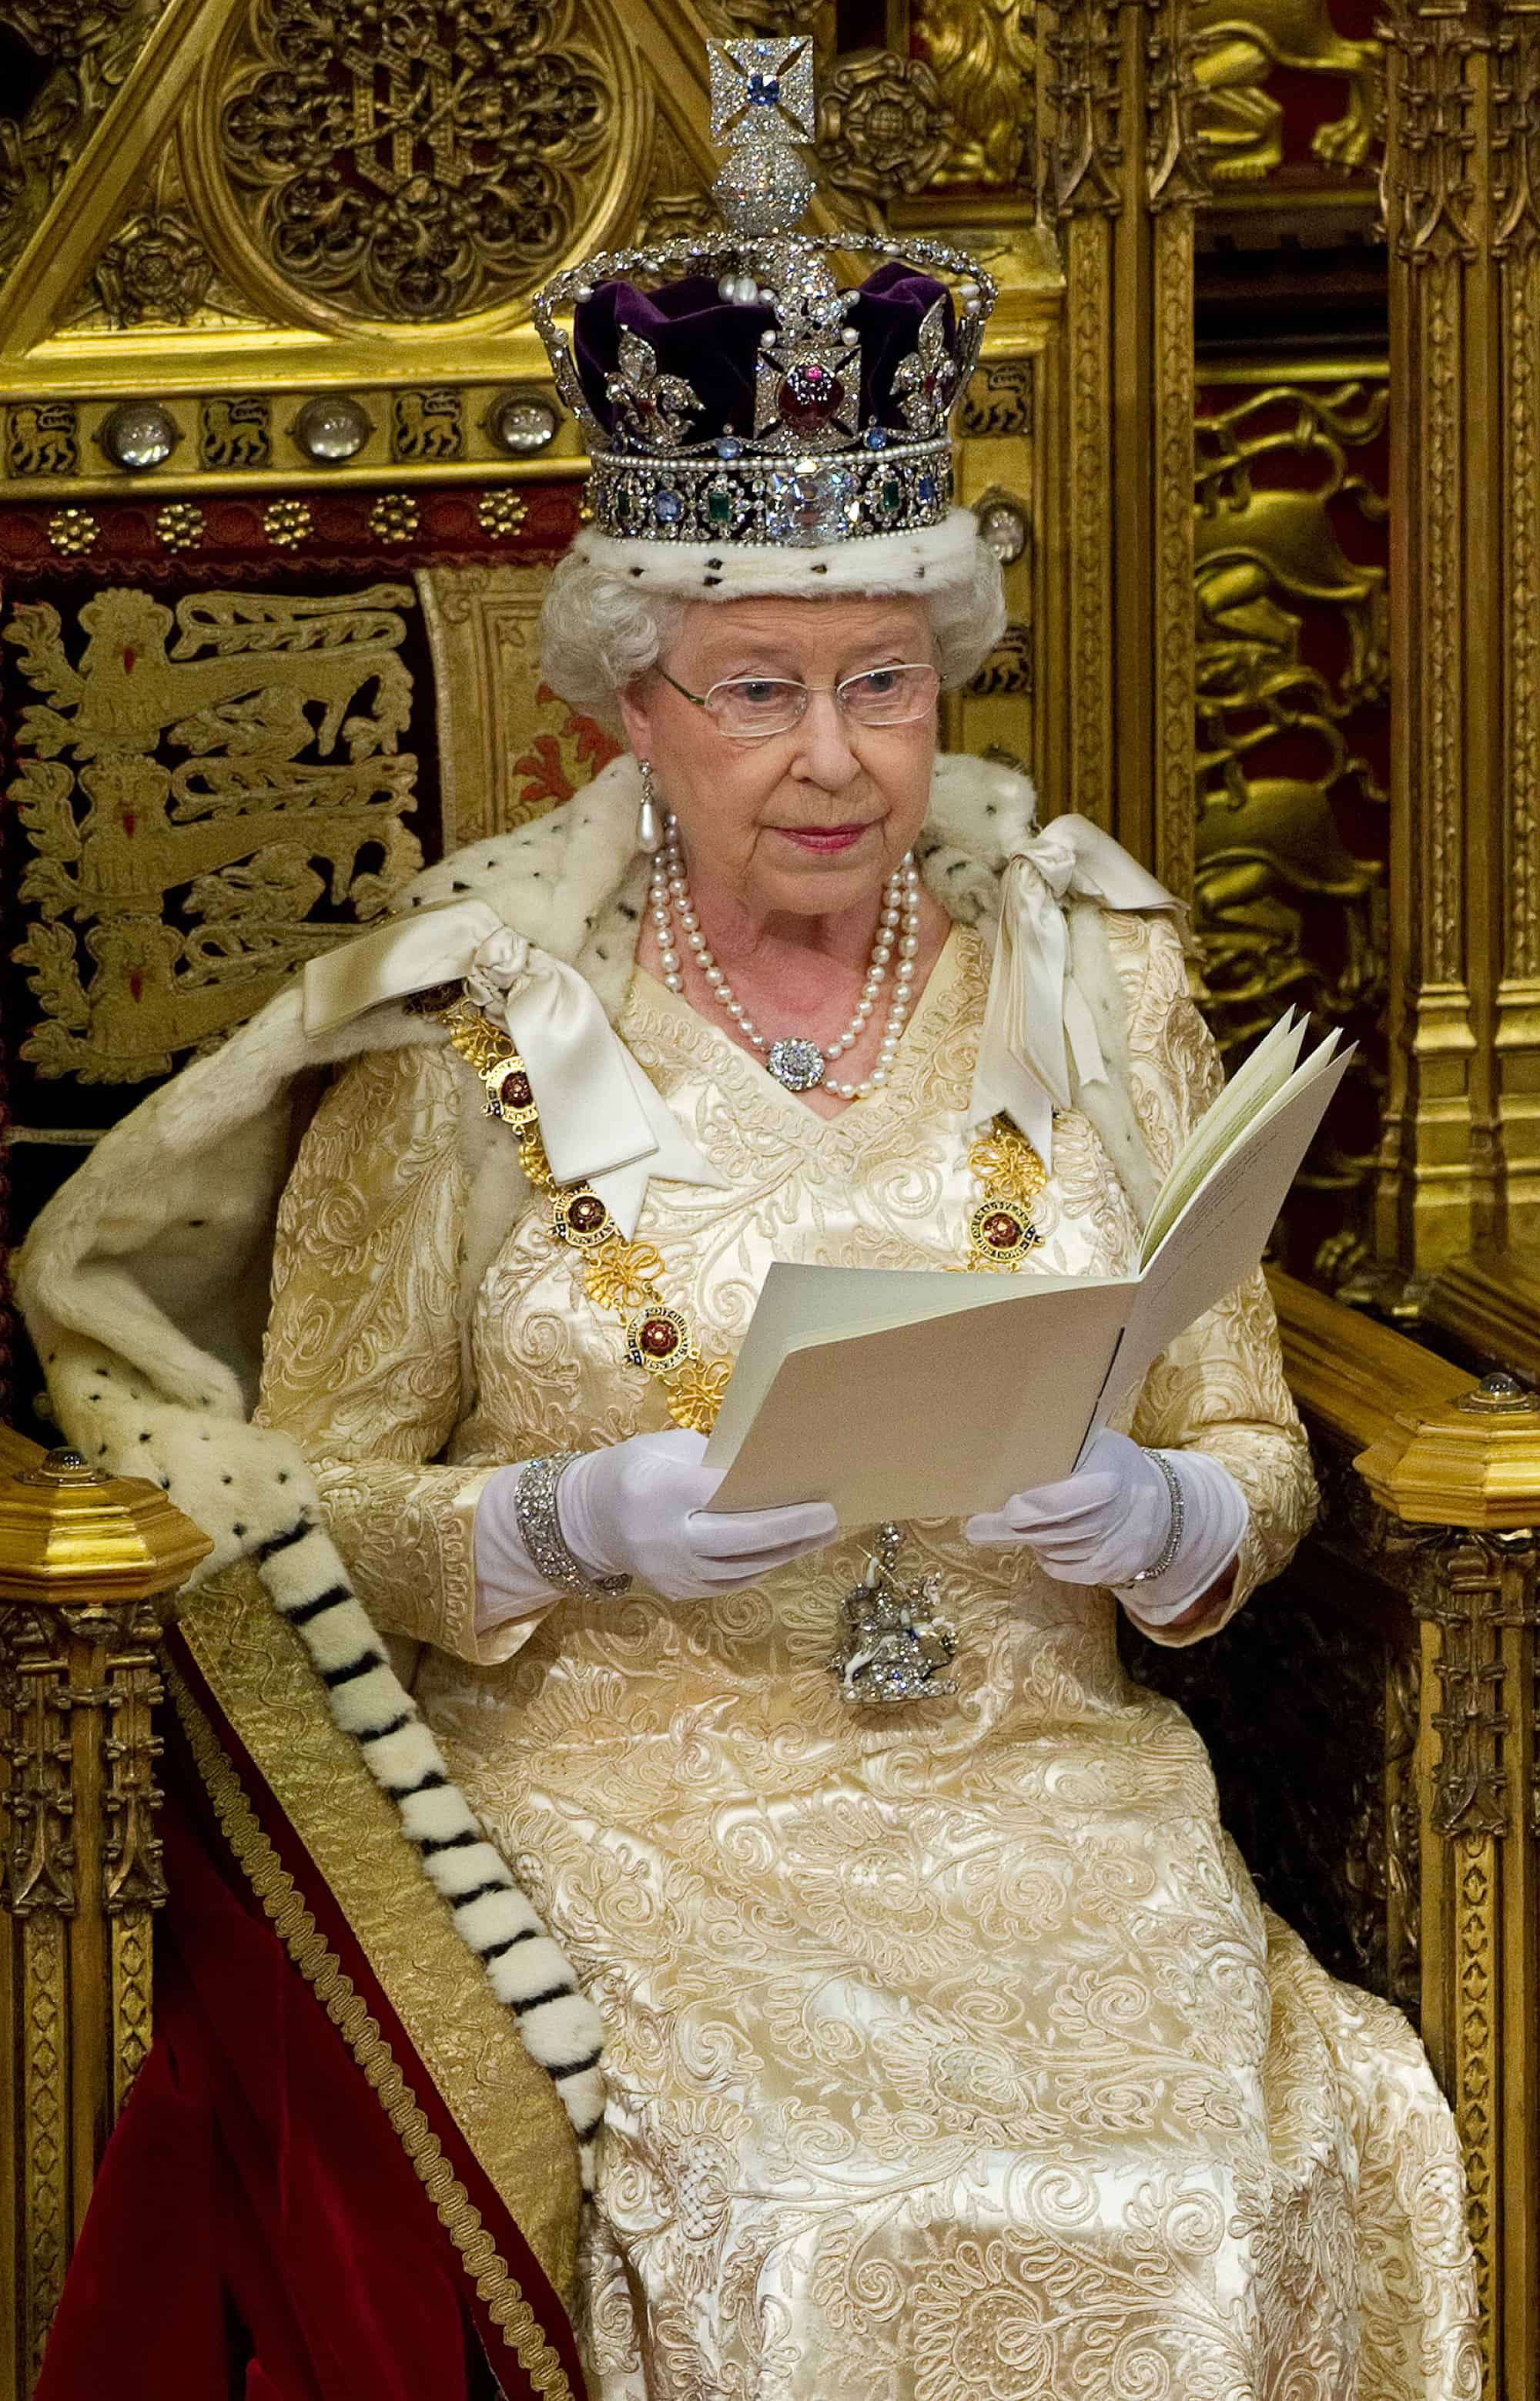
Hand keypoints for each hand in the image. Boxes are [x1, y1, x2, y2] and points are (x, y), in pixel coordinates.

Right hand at [558, 1428, 838, 1602]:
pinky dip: (761, 1567)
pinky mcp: (677, 1591)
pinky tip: (787, 1551)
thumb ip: (712, 1459)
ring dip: (784, 1553)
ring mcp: (670, 1571)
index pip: (720, 1494)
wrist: (587, 1519)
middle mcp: (663, 1536)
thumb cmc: (634, 1470)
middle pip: (737, 1539)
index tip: (808, 1489)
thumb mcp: (665, 1447)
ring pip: (739, 1568)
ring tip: (821, 1534)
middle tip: (830, 1518)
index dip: (767, 1495)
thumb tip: (768, 1465)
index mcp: (658, 1490)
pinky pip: (729, 1583)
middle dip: (789, 1530)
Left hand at [963, 1429, 1244, 1622]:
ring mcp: (1112, 1550)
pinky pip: (1061, 1568)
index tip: (1005, 1507)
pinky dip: (1045, 1555)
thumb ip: (1062, 1448)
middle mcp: (1114, 1518)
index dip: (1032, 1507)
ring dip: (1026, 1539)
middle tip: (975, 1528)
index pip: (1063, 1501)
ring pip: (1051, 1550)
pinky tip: (1041, 1539)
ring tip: (1005, 1526)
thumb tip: (1007, 1442)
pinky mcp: (1107, 1573)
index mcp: (1110, 1478)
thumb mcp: (1098, 1444)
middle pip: (1050, 1531)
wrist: (1161, 1507)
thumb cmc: (1113, 1465)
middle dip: (1007, 1530)